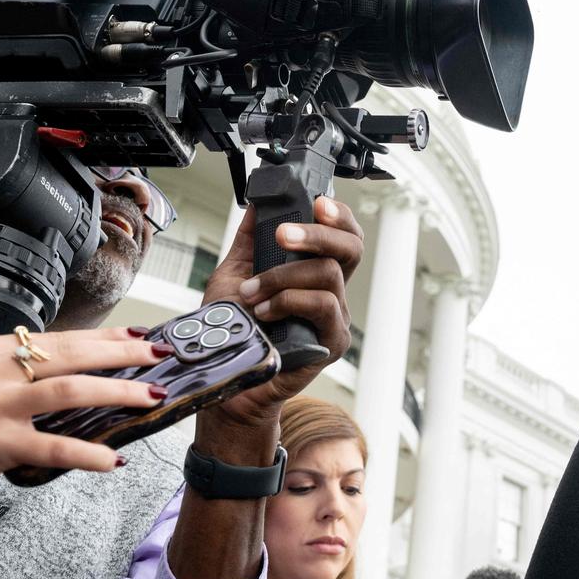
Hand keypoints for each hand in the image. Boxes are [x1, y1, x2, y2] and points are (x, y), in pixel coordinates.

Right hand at [0, 327, 166, 532]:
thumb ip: (20, 376)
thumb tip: (83, 370)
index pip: (58, 338)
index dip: (105, 337)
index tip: (142, 336)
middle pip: (70, 354)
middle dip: (123, 355)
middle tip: (159, 356)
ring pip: (69, 390)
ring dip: (118, 393)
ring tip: (151, 398)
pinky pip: (53, 446)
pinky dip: (88, 453)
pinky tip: (113, 459)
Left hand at [201, 196, 363, 426]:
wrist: (228, 376)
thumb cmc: (235, 331)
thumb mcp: (235, 275)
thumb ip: (249, 242)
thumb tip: (256, 204)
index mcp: (315, 272)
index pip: (343, 235)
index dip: (338, 215)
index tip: (316, 202)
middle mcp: (333, 292)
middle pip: (350, 248)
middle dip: (319, 233)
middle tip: (284, 235)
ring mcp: (336, 318)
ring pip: (329, 275)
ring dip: (284, 276)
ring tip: (252, 292)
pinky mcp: (333, 342)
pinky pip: (323, 307)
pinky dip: (289, 301)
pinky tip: (264, 311)